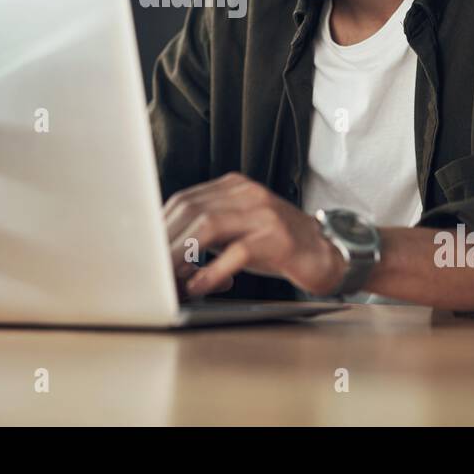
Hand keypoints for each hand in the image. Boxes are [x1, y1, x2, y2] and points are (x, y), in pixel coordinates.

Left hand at [163, 172, 346, 296]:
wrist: (328, 253)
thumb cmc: (278, 246)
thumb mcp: (239, 231)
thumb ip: (207, 234)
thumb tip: (165, 254)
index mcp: (234, 187)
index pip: (184, 200)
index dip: (160, 227)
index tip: (144, 252)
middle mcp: (247, 193)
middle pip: (191, 210)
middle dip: (166, 242)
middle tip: (151, 271)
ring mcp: (264, 213)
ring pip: (209, 225)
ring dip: (183, 255)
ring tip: (170, 279)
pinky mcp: (278, 238)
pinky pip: (237, 251)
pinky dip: (213, 271)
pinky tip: (200, 286)